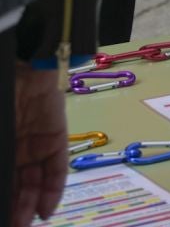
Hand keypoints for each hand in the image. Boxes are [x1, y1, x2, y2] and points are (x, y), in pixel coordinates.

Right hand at [14, 64, 67, 226]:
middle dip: (12, 210)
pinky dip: (52, 192)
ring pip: (34, 184)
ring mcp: (34, 145)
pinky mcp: (55, 138)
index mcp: (0, 147)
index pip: (2, 180)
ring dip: (28, 207)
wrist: (15, 66)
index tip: (1, 221)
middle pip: (15, 187)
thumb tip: (1, 183)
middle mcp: (13, 149)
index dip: (2, 201)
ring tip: (22, 225)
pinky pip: (56, 169)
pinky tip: (44, 212)